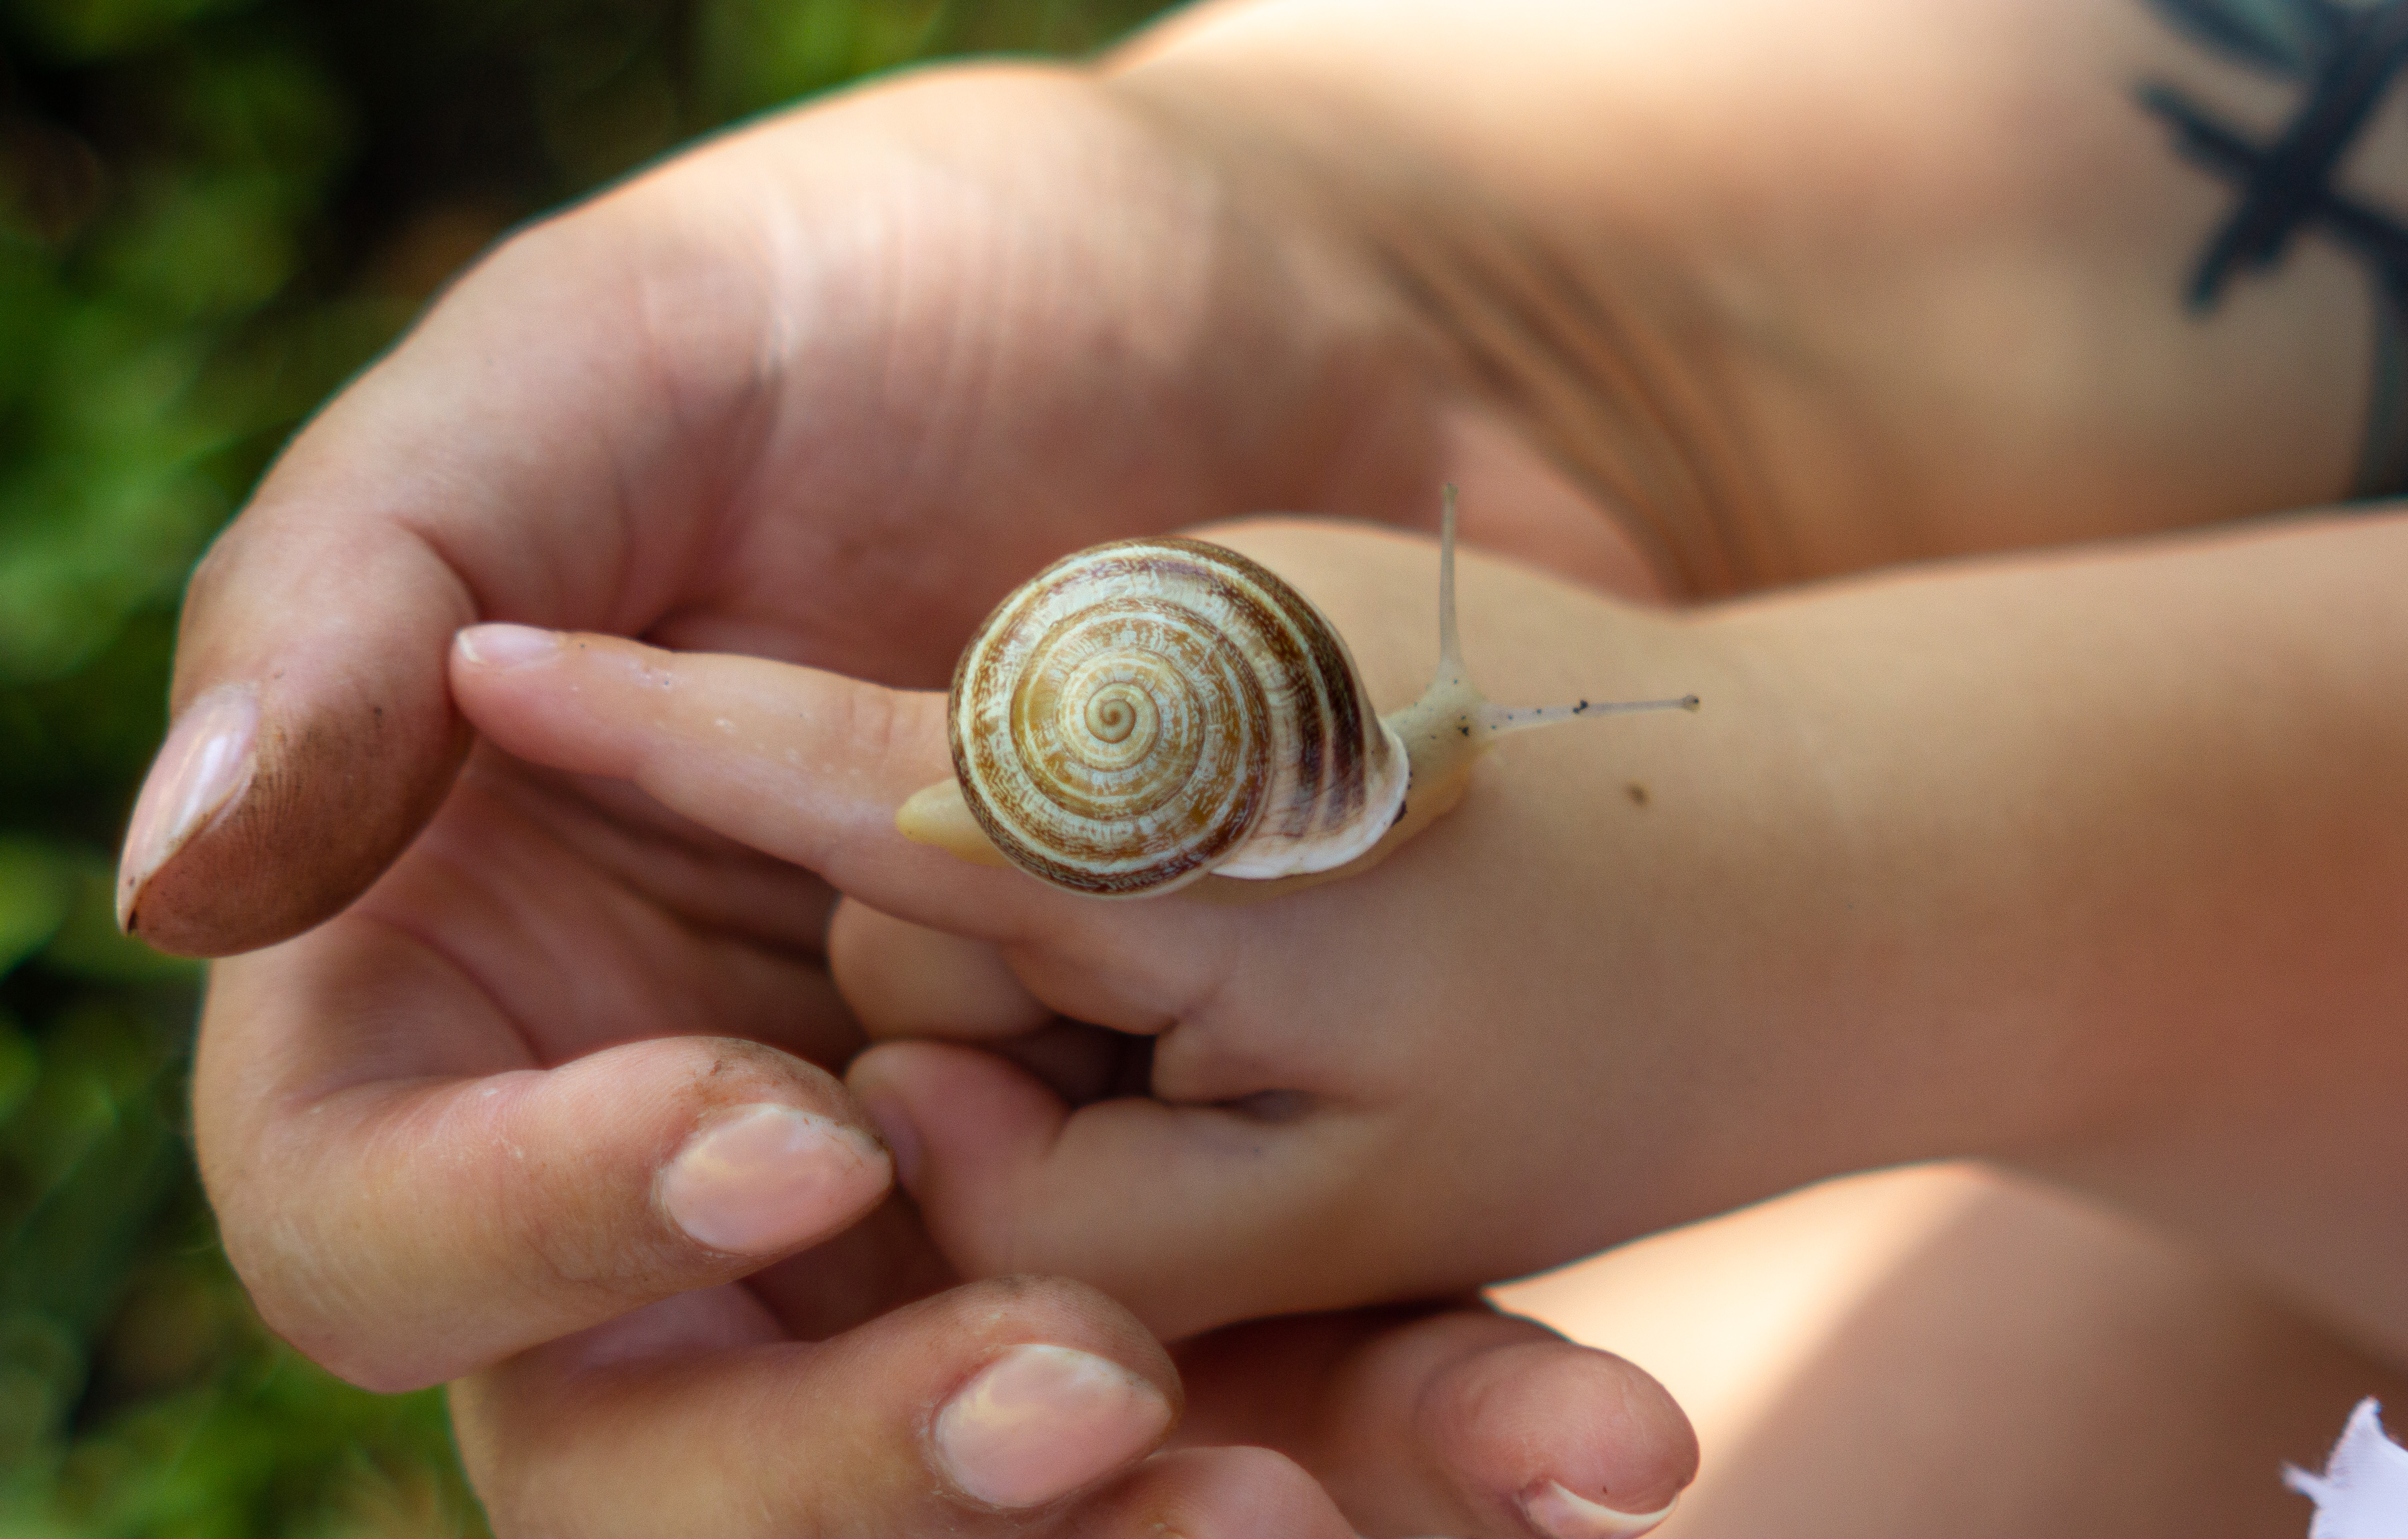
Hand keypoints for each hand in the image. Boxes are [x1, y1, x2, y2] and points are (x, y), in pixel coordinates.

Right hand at [130, 51, 1693, 1538]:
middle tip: (1076, 1400)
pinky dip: (1410, 1439)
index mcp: (500, 954)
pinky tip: (1560, 1451)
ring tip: (1296, 1495)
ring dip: (1163, 1514)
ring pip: (992, 1469)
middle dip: (856, 1458)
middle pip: (678, 1438)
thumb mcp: (628, 354)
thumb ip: (368, 582)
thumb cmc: (928, 287)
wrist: (1319, 321)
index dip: (545, 1227)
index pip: (394, 1220)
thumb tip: (177, 883)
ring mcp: (967, 1190)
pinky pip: (1278, 1395)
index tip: (785, 1136)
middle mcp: (708, 1118)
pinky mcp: (1207, 1202)